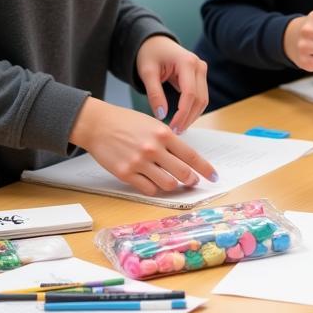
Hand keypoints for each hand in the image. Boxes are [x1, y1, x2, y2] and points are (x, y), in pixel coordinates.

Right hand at [69, 97, 217, 196]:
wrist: (98, 125)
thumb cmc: (127, 123)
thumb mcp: (152, 124)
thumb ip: (168, 140)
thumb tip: (185, 158)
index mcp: (163, 134)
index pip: (191, 155)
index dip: (205, 168)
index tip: (213, 176)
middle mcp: (153, 149)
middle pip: (183, 173)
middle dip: (191, 180)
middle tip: (193, 182)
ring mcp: (139, 162)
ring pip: (167, 184)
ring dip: (173, 186)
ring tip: (173, 183)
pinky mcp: (125, 174)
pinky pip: (148, 189)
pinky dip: (154, 189)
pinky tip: (153, 183)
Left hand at [136, 35, 207, 132]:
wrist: (154, 42)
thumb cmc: (149, 55)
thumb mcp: (147, 73)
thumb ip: (155, 94)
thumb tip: (162, 115)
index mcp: (187, 62)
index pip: (190, 93)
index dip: (183, 113)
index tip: (173, 127)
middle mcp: (199, 65)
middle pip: (200, 98)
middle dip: (188, 117)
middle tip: (175, 132)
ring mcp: (202, 70)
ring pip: (203, 99)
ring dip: (193, 115)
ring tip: (178, 128)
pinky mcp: (200, 75)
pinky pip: (201, 96)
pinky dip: (193, 109)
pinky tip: (182, 118)